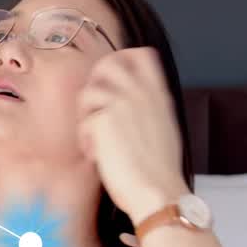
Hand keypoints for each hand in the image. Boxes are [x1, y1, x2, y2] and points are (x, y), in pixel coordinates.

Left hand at [76, 47, 188, 223]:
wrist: (158, 193)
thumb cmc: (158, 171)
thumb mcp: (163, 129)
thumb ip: (146, 109)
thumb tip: (125, 103)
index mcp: (158, 94)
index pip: (142, 54)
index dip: (122, 59)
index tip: (111, 81)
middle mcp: (141, 93)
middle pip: (109, 62)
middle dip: (95, 82)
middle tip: (95, 109)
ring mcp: (122, 104)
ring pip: (89, 91)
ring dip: (86, 116)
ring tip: (95, 139)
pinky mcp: (104, 121)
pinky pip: (84, 122)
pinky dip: (86, 140)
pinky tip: (98, 156)